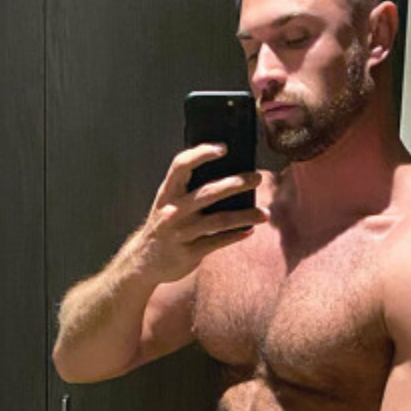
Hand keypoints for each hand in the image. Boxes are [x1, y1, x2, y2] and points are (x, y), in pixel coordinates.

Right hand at [131, 144, 265, 283]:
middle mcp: (172, 211)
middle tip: (257, 178)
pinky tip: (250, 230)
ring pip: (218, 220)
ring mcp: (180, 233)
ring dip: (245, 215)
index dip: (201, 153)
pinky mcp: (189, 253)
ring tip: (265, 213)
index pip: (181, 165)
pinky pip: (217, 242)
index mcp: (167, 193)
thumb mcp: (168, 203)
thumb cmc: (164, 226)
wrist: (144, 262)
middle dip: (235, 184)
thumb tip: (226, 171)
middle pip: (207, 192)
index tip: (223, 148)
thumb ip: (188, 188)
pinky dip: (236, 236)